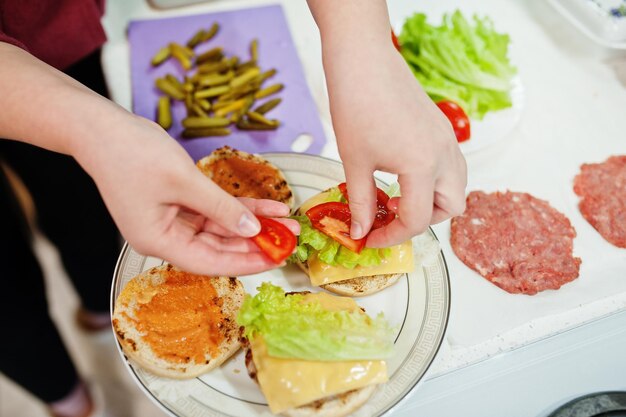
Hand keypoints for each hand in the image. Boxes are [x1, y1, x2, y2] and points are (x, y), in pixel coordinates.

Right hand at [0, 43, 297, 276]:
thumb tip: (252, 231)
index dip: (246, 262)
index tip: (277, 259)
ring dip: (253, 224)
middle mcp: (165, 236)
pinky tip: (267, 207)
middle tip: (291, 238)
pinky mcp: (177, 204)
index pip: (210, 263)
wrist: (101, 128)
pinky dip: (238, 208)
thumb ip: (221, 209)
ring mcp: (171, 220)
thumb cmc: (133, 153)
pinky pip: (214, 211)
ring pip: (220, 229)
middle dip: (256, 242)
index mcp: (158, 240)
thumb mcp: (184, 181)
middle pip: (218, 248)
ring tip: (287, 221)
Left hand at [309, 0, 466, 246]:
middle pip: (451, 207)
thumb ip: (360, 202)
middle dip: (421, 220)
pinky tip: (401, 173)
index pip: (416, 219)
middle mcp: (445, 154)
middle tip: (389, 216)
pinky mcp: (441, 129)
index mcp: (424, 166)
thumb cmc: (355, 106)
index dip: (391, 236)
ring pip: (455, 186)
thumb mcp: (355, 162)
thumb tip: (360, 231)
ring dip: (430, 201)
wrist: (363, 60)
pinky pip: (449, 166)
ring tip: (396, 195)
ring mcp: (447, 140)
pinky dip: (432, 180)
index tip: (370, 239)